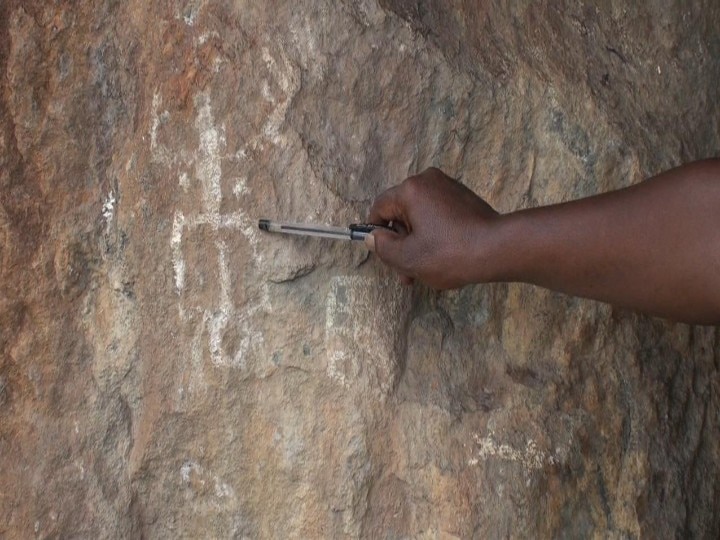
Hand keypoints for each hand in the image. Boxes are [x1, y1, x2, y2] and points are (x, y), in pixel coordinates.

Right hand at [366, 167, 499, 288]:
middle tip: (407, 274)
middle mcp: (429, 181)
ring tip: (425, 272)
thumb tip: (372, 237)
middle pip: (402, 213)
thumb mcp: (408, 258)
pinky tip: (443, 258)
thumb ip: (383, 247)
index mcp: (411, 190)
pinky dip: (435, 234)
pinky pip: (439, 215)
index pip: (380, 208)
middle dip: (401, 244)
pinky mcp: (465, 198)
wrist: (499, 249)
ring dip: (417, 243)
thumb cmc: (450, 253)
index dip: (376, 233)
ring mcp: (450, 187)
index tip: (384, 254)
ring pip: (421, 217)